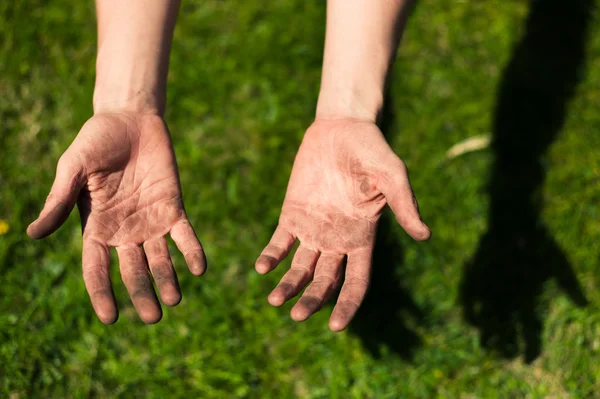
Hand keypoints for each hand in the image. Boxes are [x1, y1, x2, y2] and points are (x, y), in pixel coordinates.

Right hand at [27, 113, 205, 323]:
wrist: (130, 119)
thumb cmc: (95, 141)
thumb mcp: (73, 168)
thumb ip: (59, 200)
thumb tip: (33, 235)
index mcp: (96, 228)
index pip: (97, 270)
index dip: (102, 294)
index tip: (111, 319)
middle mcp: (125, 232)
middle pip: (133, 271)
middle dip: (143, 294)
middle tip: (154, 317)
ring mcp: (151, 222)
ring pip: (161, 260)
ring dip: (169, 280)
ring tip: (175, 300)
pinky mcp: (174, 208)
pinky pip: (185, 235)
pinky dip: (192, 251)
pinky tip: (200, 268)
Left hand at [256, 119, 429, 330]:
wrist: (342, 128)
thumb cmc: (372, 151)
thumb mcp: (392, 176)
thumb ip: (404, 205)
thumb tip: (425, 236)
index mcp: (362, 238)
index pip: (356, 282)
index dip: (347, 305)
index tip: (335, 326)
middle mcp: (337, 240)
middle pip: (325, 282)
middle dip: (312, 301)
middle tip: (297, 315)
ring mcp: (313, 229)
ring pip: (300, 268)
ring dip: (288, 285)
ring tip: (274, 299)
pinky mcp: (292, 214)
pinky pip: (280, 242)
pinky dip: (271, 256)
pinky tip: (262, 267)